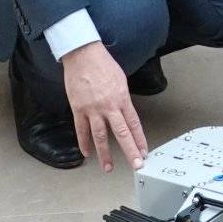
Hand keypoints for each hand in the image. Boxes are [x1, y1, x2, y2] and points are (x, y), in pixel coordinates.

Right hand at [60, 42, 147, 170]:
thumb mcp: (121, 80)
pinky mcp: (78, 108)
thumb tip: (125, 113)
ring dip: (105, 154)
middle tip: (136, 165)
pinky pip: (81, 130)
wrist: (82, 54)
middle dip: (130, 151)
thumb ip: (123, 99)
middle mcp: (109, 106)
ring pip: (100, 136)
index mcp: (122, 98)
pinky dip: (84, 143)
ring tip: (108, 167)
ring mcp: (92, 109)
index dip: (140, 140)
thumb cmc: (102, 64)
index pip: (134, 124)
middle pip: (122, 133)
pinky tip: (87, 153)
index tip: (144, 152)